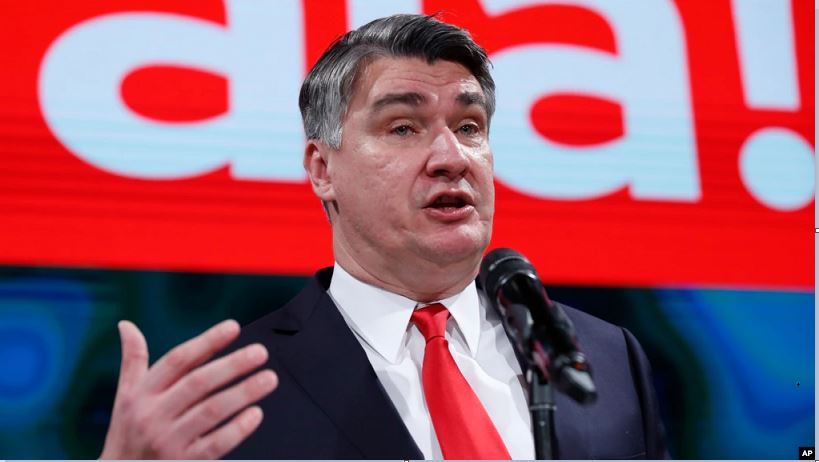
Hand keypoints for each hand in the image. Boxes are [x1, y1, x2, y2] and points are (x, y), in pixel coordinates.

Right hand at [99, 320, 277, 458]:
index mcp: (141, 393)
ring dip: (244, 392)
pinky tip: (256, 414)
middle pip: (198, 382)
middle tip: (260, 352)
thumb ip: (132, 361)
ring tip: (269, 378)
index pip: (177, 360)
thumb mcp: (125, 397)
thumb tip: (126, 325)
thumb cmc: (128, 433)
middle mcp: (154, 415)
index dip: (207, 341)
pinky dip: (238, 428)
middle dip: (233, 365)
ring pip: (212, 411)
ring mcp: (169, 441)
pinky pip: (216, 444)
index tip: (234, 327)